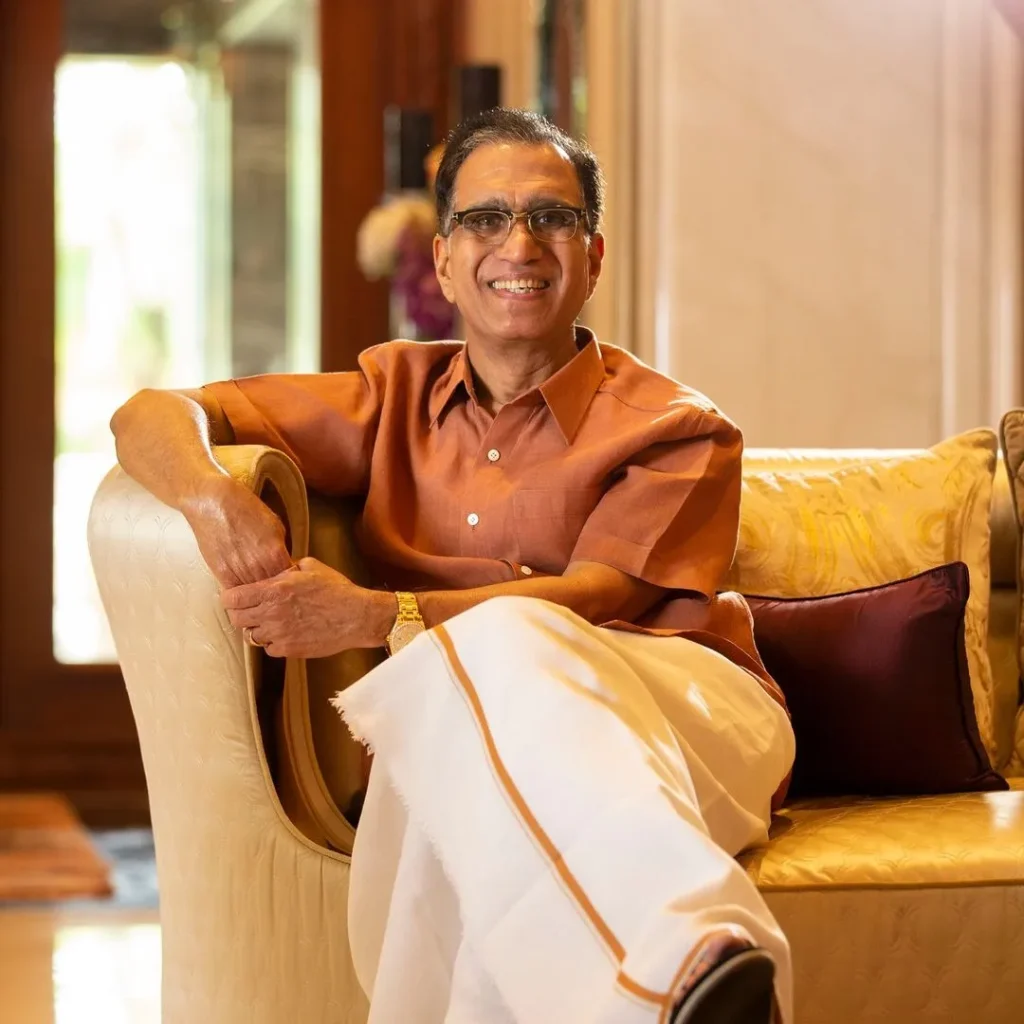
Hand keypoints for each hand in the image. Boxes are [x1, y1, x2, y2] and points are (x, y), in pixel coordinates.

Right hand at [181, 474, 292, 588]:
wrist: (212, 502)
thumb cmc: (244, 508)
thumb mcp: (274, 525)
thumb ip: (280, 547)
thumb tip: (285, 561)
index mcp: (275, 553)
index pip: (290, 578)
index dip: (290, 579)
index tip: (288, 578)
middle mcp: (259, 566)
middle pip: (273, 589)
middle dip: (276, 588)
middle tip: (275, 587)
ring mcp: (239, 571)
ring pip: (255, 594)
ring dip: (259, 593)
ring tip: (261, 589)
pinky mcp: (221, 573)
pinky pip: (237, 592)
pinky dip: (242, 592)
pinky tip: (245, 589)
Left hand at [220, 557, 396, 657]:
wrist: (357, 616)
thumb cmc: (337, 589)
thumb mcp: (310, 567)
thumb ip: (285, 569)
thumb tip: (273, 570)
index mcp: (274, 590)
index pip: (233, 598)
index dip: (229, 597)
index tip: (233, 597)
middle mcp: (272, 614)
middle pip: (236, 619)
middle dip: (240, 613)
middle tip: (249, 609)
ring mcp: (280, 634)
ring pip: (251, 636)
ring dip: (257, 628)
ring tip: (270, 621)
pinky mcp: (290, 650)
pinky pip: (269, 649)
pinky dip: (273, 642)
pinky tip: (284, 633)